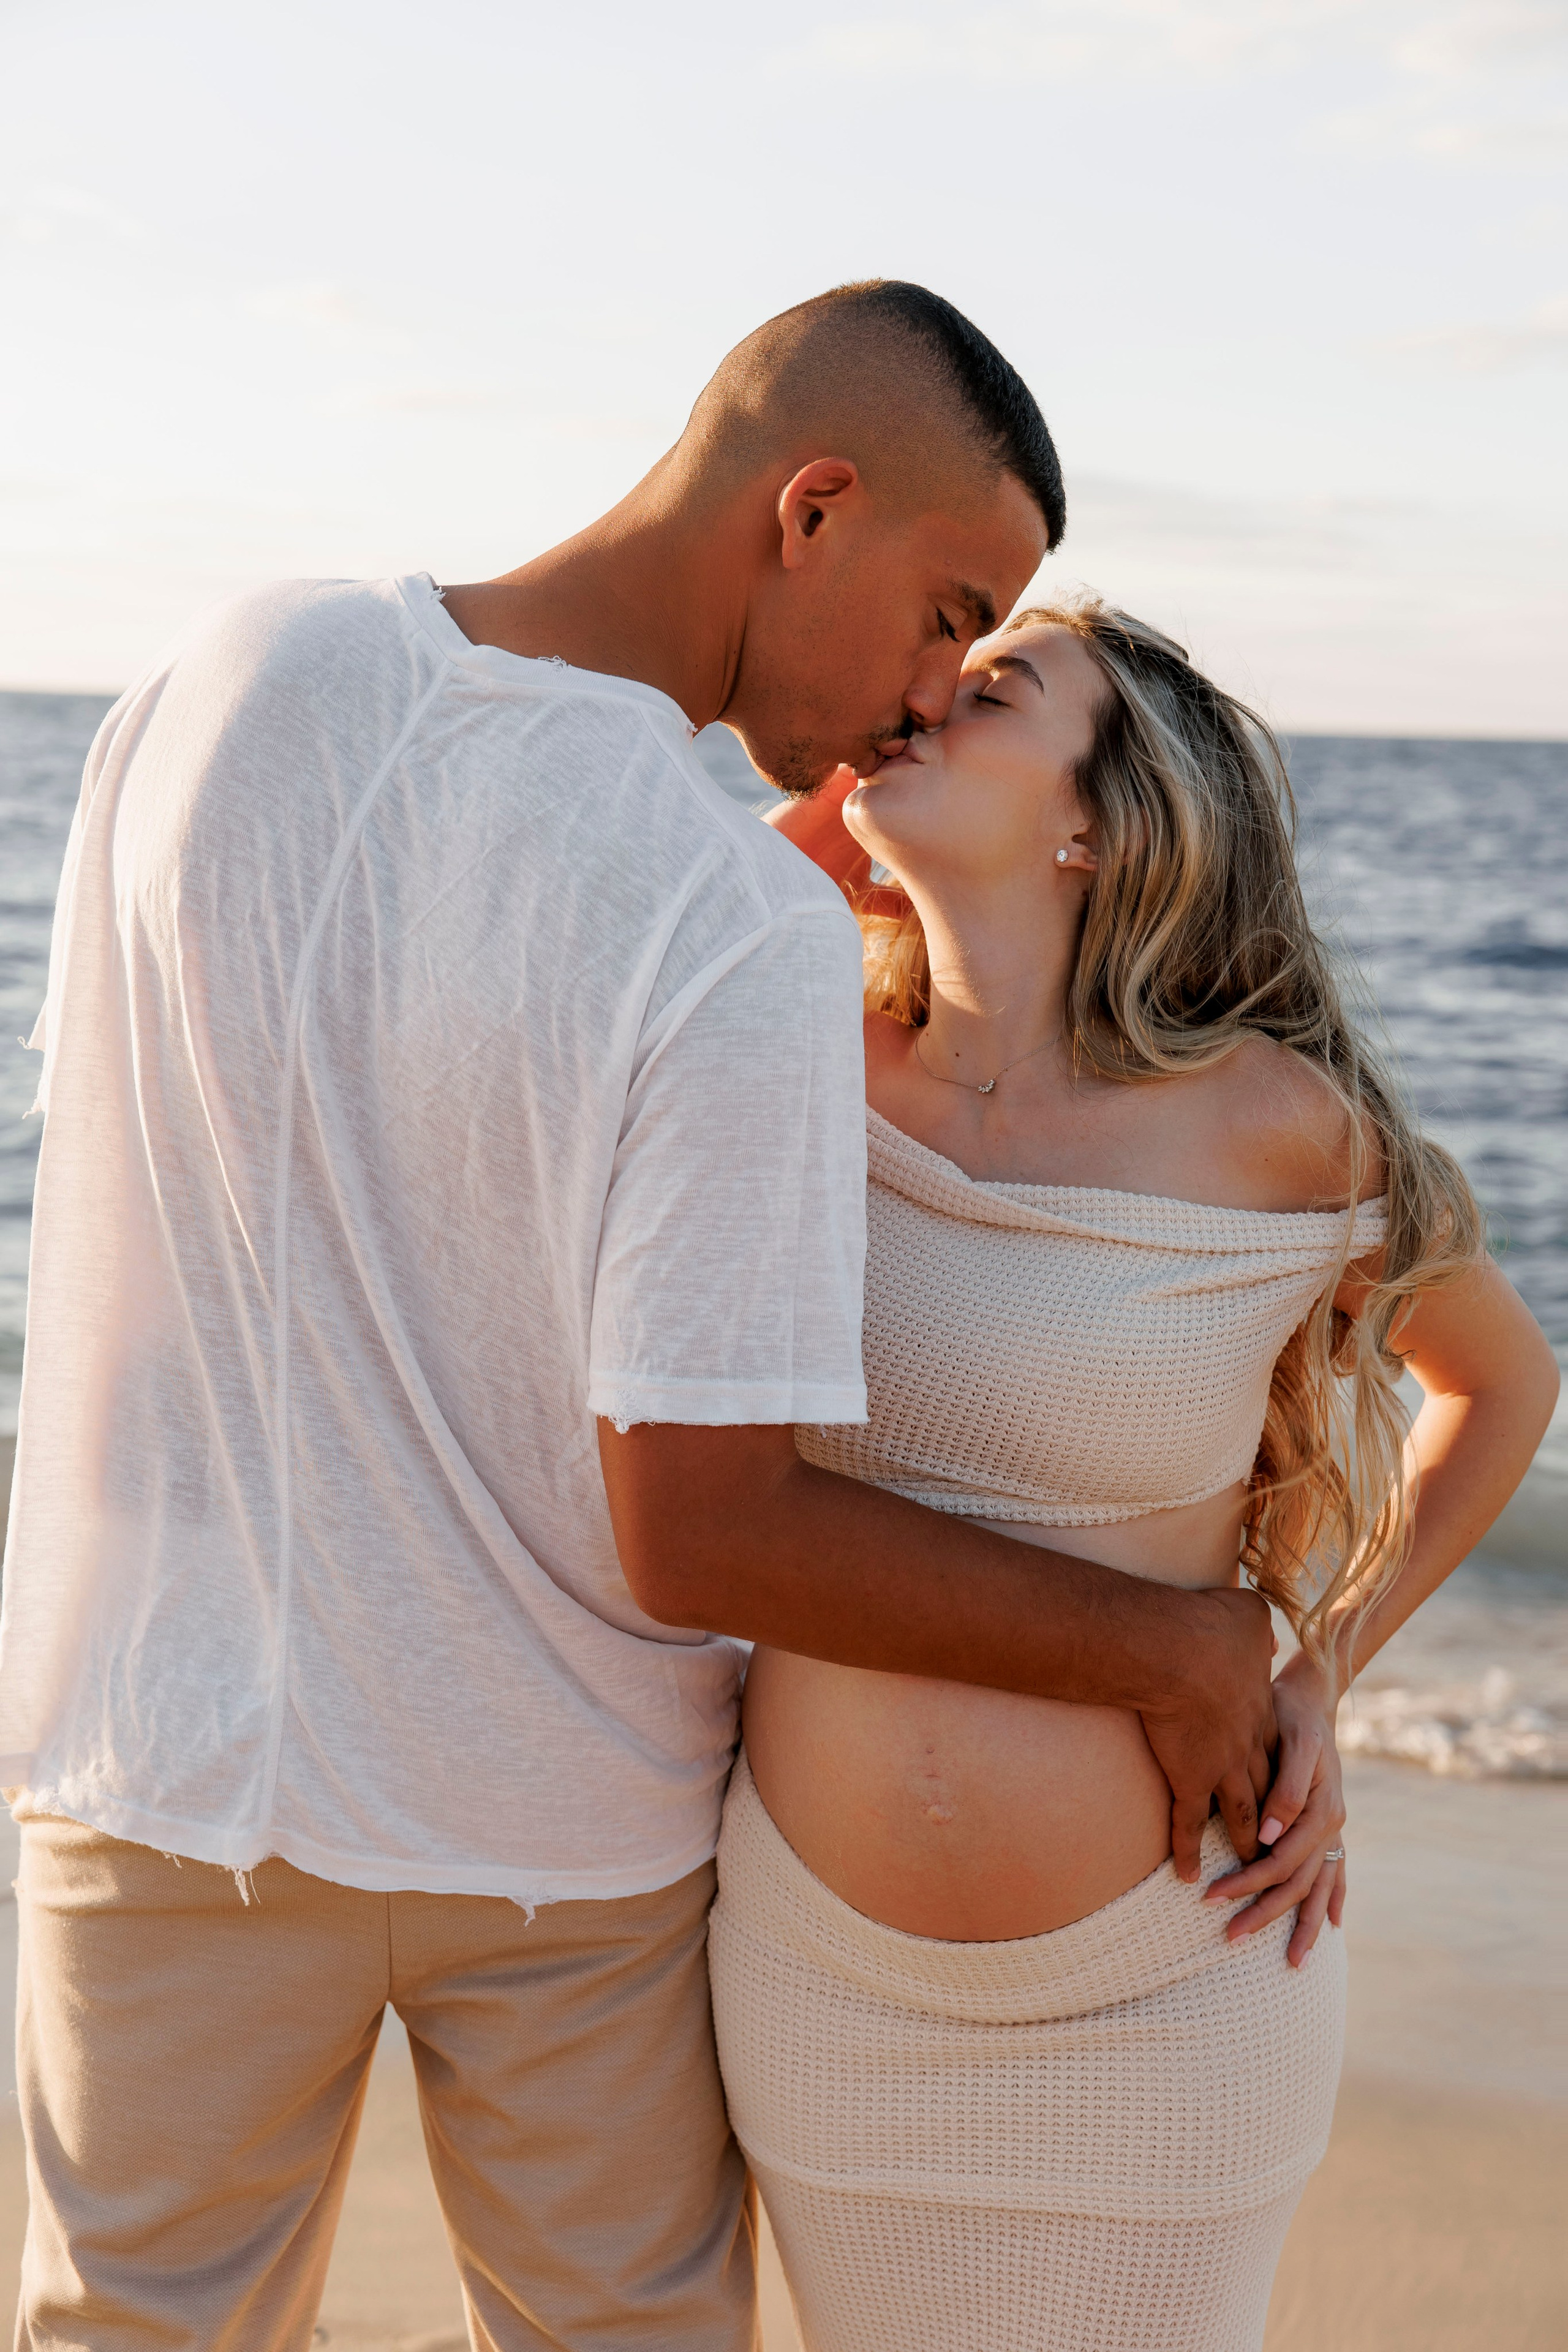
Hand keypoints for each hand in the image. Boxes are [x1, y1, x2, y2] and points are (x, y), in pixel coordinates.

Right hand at [1136, 1587, 1278, 1883]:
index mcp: (1264, 1714)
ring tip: (1246, 1867)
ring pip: (1241, 1817)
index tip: (1281, 1788)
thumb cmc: (1208, 1627)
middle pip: (1270, 1793)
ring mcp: (1222, 1768)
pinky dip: (1188, 1850)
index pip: (1278, 1753)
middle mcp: (1251, 1746)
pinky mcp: (1190, 1779)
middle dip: (1276, 1820)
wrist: (1176, 1650)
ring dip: (1244, 1845)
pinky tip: (1186, 1871)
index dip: (1281, 1773)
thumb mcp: (1247, 1617)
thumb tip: (1262, 1631)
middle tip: (1278, 1841)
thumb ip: (1257, 1629)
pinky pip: (1189, 1824)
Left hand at [1203, 1648, 1346, 1966]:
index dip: (1247, 1883)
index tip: (1209, 1897)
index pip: (1280, 1862)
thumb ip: (1285, 1790)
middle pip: (1298, 1884)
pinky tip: (1334, 1923)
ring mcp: (1334, 1827)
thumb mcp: (1294, 1743)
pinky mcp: (1328, 1823)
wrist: (1310, 1695)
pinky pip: (1336, 1870)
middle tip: (1227, 1939)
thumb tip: (1267, 1837)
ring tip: (1293, 1962)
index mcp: (1322, 1810)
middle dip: (1264, 1914)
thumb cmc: (1294, 1717)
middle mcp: (1332, 1825)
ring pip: (1319, 1887)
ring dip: (1304, 1924)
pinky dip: (1334, 1898)